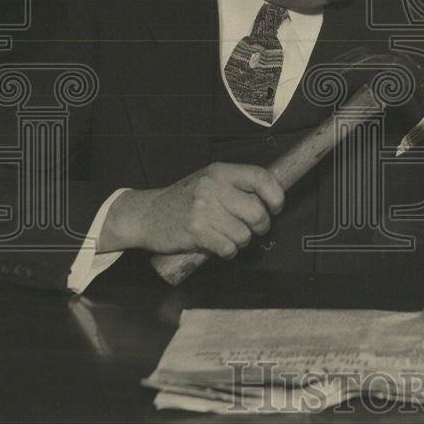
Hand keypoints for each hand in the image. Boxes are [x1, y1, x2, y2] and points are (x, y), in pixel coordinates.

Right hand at [99, 162, 284, 257]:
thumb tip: (273, 198)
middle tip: (253, 228)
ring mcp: (203, 210)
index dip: (276, 195)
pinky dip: (228, 252)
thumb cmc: (185, 199)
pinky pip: (228, 248)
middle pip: (257, 212)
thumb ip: (237, 186)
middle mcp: (213, 187)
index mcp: (220, 172)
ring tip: (229, 236)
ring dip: (241, 241)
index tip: (276, 207)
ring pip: (244, 234)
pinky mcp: (195, 232)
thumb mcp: (210, 181)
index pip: (261, 178)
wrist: (147, 214)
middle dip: (261, 226)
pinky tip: (220, 246)